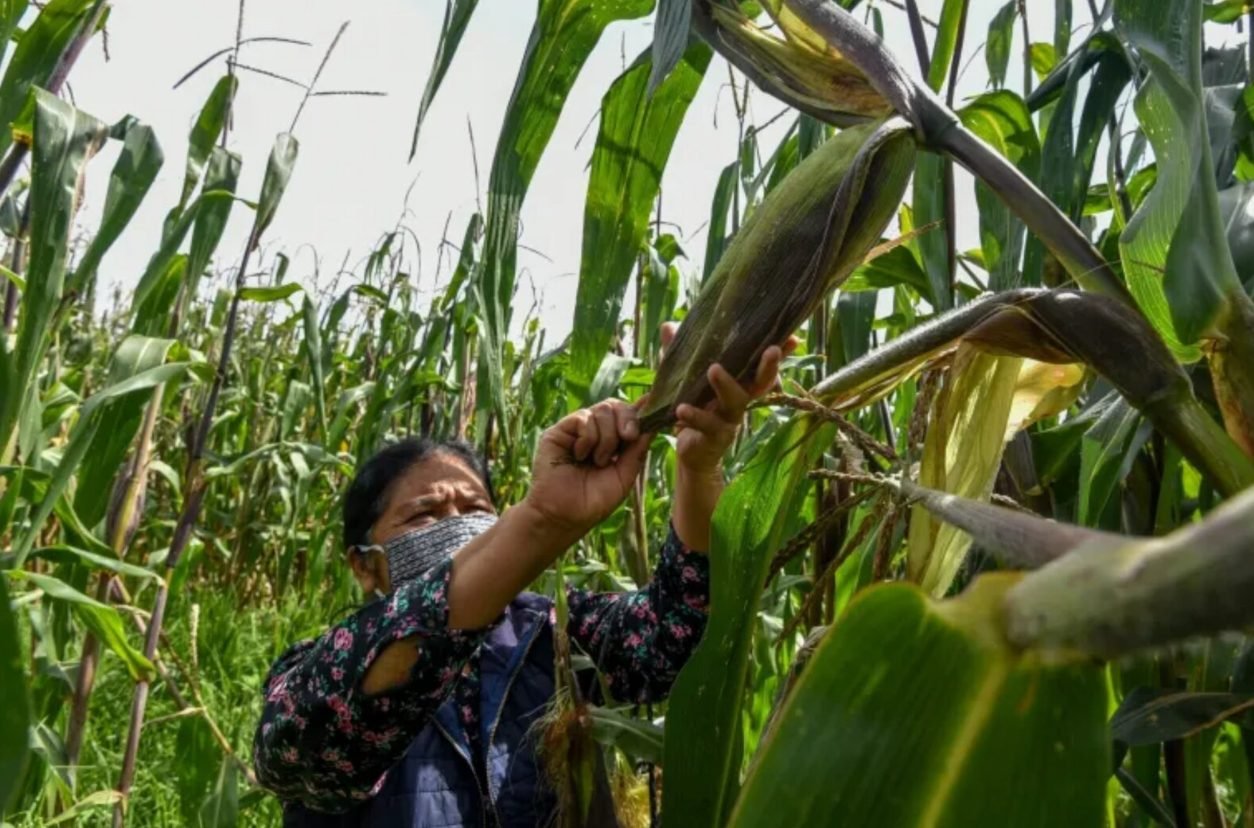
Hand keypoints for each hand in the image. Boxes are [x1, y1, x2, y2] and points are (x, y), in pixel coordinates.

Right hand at [523, 399, 651, 536]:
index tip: (656, 408)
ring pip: (602, 410)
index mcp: (612, 441)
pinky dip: (588, 438)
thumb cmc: (593, 502)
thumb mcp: (624, 476)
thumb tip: (652, 426)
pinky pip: (583, 418)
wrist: (564, 516)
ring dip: (607, 438)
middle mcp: (594, 431)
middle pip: (616, 405)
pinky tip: (581, 456)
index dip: (642, 409)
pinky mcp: (559, 431)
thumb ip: (637, 451)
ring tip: (598, 461)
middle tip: (628, 437)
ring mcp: (576, 430)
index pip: (627, 415)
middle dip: (628, 419)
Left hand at [663, 322, 797, 477]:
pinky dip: (696, 416)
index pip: (760, 364)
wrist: (691, 451)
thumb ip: (678, 353)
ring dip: (726, 385)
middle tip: (772, 350)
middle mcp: (740, 399)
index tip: (793, 339)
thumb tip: (669, 325)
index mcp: (738, 382)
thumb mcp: (683, 378)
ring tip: (714, 369)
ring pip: (736, 401)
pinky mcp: (715, 437)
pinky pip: (708, 425)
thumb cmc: (694, 407)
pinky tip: (682, 409)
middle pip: (761, 382)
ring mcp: (730, 420)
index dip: (779, 353)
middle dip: (770, 366)